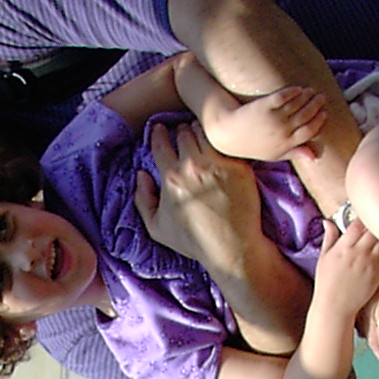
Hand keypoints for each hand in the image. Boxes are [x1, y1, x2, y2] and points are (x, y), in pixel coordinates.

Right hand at [134, 122, 262, 269]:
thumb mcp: (156, 228)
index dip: (159, 133)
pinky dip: (222, 140)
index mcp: (170, 177)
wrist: (231, 247)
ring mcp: (217, 164)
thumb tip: (141, 174)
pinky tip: (222, 146)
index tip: (162, 131)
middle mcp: (192, 166)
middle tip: (185, 136)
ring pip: (205, 131)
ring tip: (202, 138)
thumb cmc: (194, 241)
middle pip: (183, 131)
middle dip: (182, 131)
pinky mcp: (238, 165)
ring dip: (201, 131)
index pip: (160, 141)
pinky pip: (227, 142)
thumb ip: (142, 199)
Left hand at [202, 84, 327, 162]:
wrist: (229, 134)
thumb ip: (294, 153)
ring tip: (310, 91)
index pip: (310, 131)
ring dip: (307, 96)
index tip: (323, 113)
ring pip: (297, 104)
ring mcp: (273, 118)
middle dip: (316, 105)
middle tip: (320, 97)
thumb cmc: (253, 146)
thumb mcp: (274, 154)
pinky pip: (283, 96)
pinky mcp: (264, 106)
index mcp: (285, 144)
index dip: (319, 121)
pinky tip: (297, 89)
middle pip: (306, 115)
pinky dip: (293, 91)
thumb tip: (314, 156)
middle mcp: (281, 132)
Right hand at [314, 217, 378, 322]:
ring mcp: (371, 262)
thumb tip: (327, 221)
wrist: (335, 306)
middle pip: (374, 228)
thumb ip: (329, 238)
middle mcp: (358, 252)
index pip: (358, 224)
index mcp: (343, 247)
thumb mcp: (323, 258)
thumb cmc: (327, 283)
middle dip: (378, 222)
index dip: (364, 216)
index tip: (366, 213)